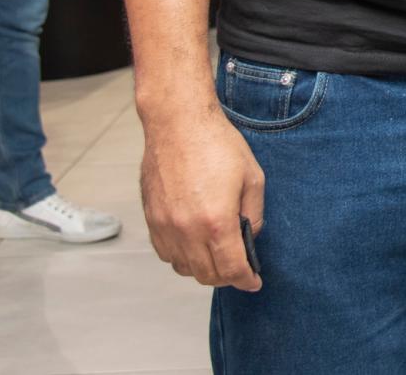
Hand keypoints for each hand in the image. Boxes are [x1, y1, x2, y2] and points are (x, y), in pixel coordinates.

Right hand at [139, 102, 265, 291]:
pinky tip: (194, 244)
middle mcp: (187, 230)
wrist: (178, 123)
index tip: (253, 283)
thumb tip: (248, 237)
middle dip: (227, 277)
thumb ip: (253, 215)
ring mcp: (165, 226)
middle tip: (240, 269)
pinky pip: (165, 253)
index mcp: (216, 221)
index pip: (231, 269)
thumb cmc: (217, 144)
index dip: (246, 280)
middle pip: (206, 274)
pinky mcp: (151, 218)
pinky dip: (181, 257)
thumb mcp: (252, 178)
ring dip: (203, 269)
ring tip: (218, 256)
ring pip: (183, 268)